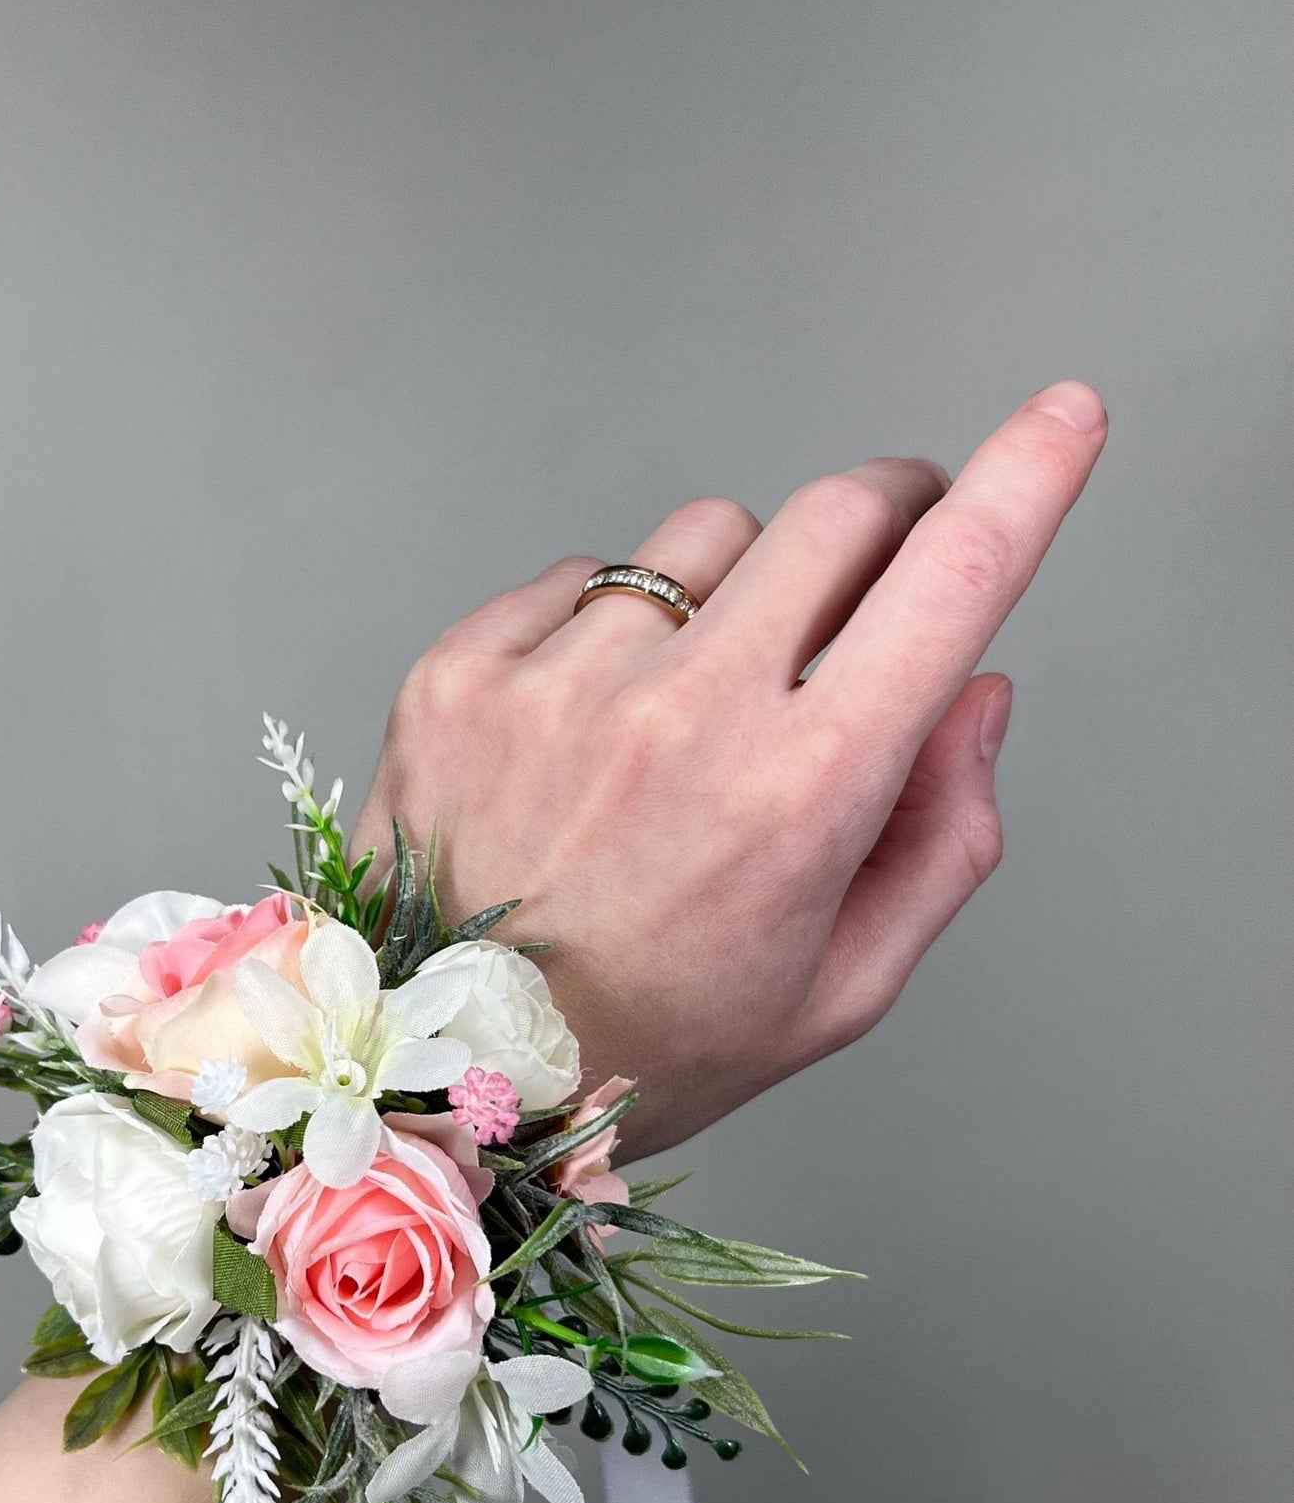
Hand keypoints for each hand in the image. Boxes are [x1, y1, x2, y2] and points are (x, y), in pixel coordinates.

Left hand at [353, 383, 1107, 1154]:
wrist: (437, 1085)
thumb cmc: (651, 1051)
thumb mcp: (838, 990)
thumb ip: (942, 839)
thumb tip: (977, 689)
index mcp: (798, 797)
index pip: (950, 582)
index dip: (1029, 479)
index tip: (1065, 417)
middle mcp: (679, 717)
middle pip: (835, 513)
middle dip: (890, 516)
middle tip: (884, 563)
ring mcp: (556, 684)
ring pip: (705, 539)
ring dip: (738, 587)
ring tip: (694, 708)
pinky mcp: (460, 674)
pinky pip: (582, 580)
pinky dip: (608, 630)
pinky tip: (588, 734)